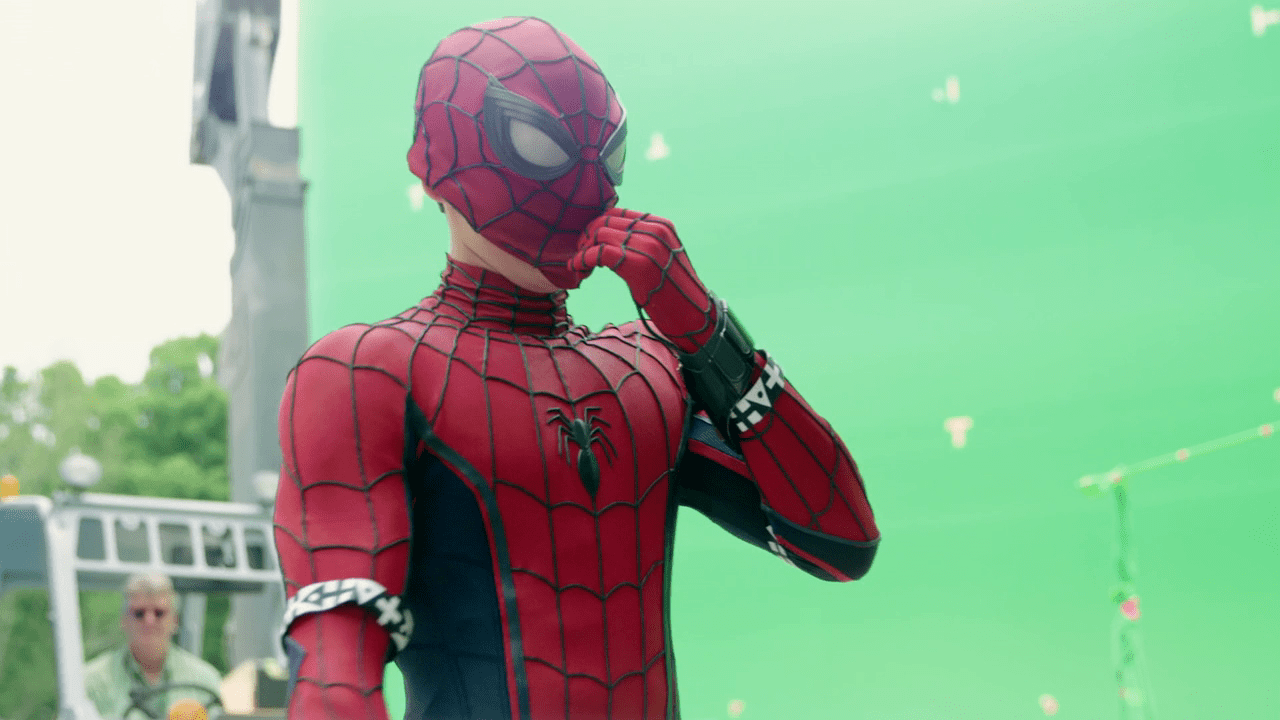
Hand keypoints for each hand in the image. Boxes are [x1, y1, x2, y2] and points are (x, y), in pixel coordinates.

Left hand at [569, 208, 717, 353]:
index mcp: (661, 225)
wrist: (694, 315)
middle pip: (605, 221)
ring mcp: (646, 245)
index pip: (618, 213)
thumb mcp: (662, 258)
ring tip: (580, 265)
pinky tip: (578, 269)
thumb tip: (608, 238)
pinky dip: (582, 259)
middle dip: (587, 236)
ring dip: (583, 250)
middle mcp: (655, 230)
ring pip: (599, 234)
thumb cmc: (674, 292)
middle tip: (581, 254)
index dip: (597, 226)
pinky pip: (598, 252)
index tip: (589, 242)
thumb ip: (642, 243)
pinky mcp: (636, 264)